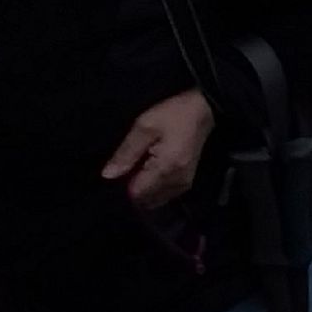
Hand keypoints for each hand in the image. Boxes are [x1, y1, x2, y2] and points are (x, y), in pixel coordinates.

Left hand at [101, 88, 215, 208]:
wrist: (203, 110)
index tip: (120, 171)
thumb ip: (126, 153)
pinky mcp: (187, 182)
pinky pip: (166, 195)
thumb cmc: (173, 115)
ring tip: (139, 169)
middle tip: (128, 169)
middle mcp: (176, 183)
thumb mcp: (144, 127)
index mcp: (165, 169)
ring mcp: (184, 184)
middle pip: (146, 201)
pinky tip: (151, 172)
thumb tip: (108, 175)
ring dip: (144, 190)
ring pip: (156, 200)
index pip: (136, 194)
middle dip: (133, 190)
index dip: (123, 186)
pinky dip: (155, 188)